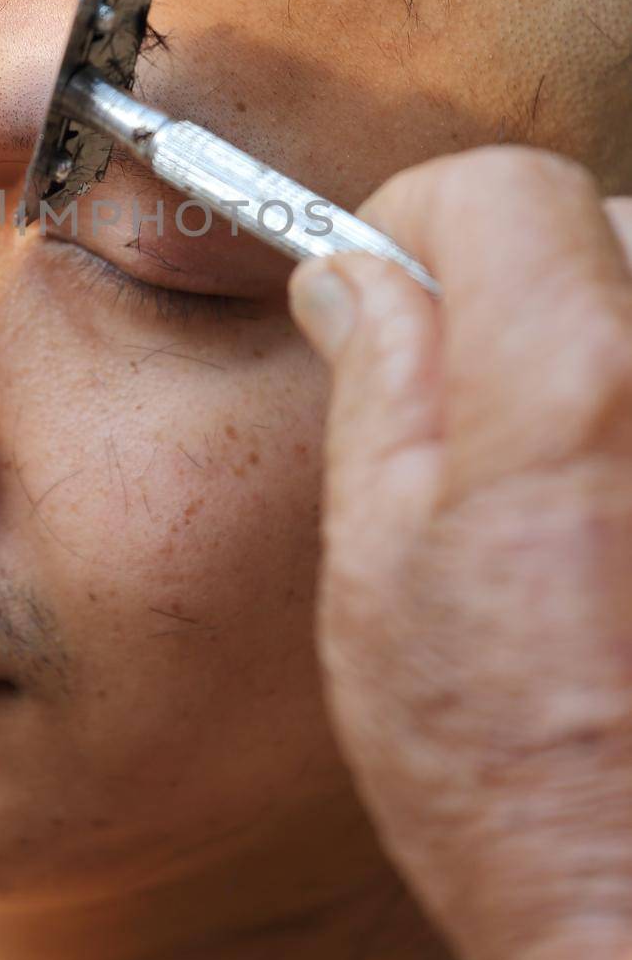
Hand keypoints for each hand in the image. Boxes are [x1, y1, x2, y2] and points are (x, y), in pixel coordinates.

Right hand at [288, 147, 631, 959]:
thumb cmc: (503, 771)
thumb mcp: (378, 564)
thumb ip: (378, 382)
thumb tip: (355, 275)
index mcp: (564, 388)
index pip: (501, 188)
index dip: (419, 222)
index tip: (389, 287)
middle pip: (601, 216)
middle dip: (515, 268)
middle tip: (458, 376)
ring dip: (595, 323)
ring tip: (547, 444)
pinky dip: (629, 392)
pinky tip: (608, 486)